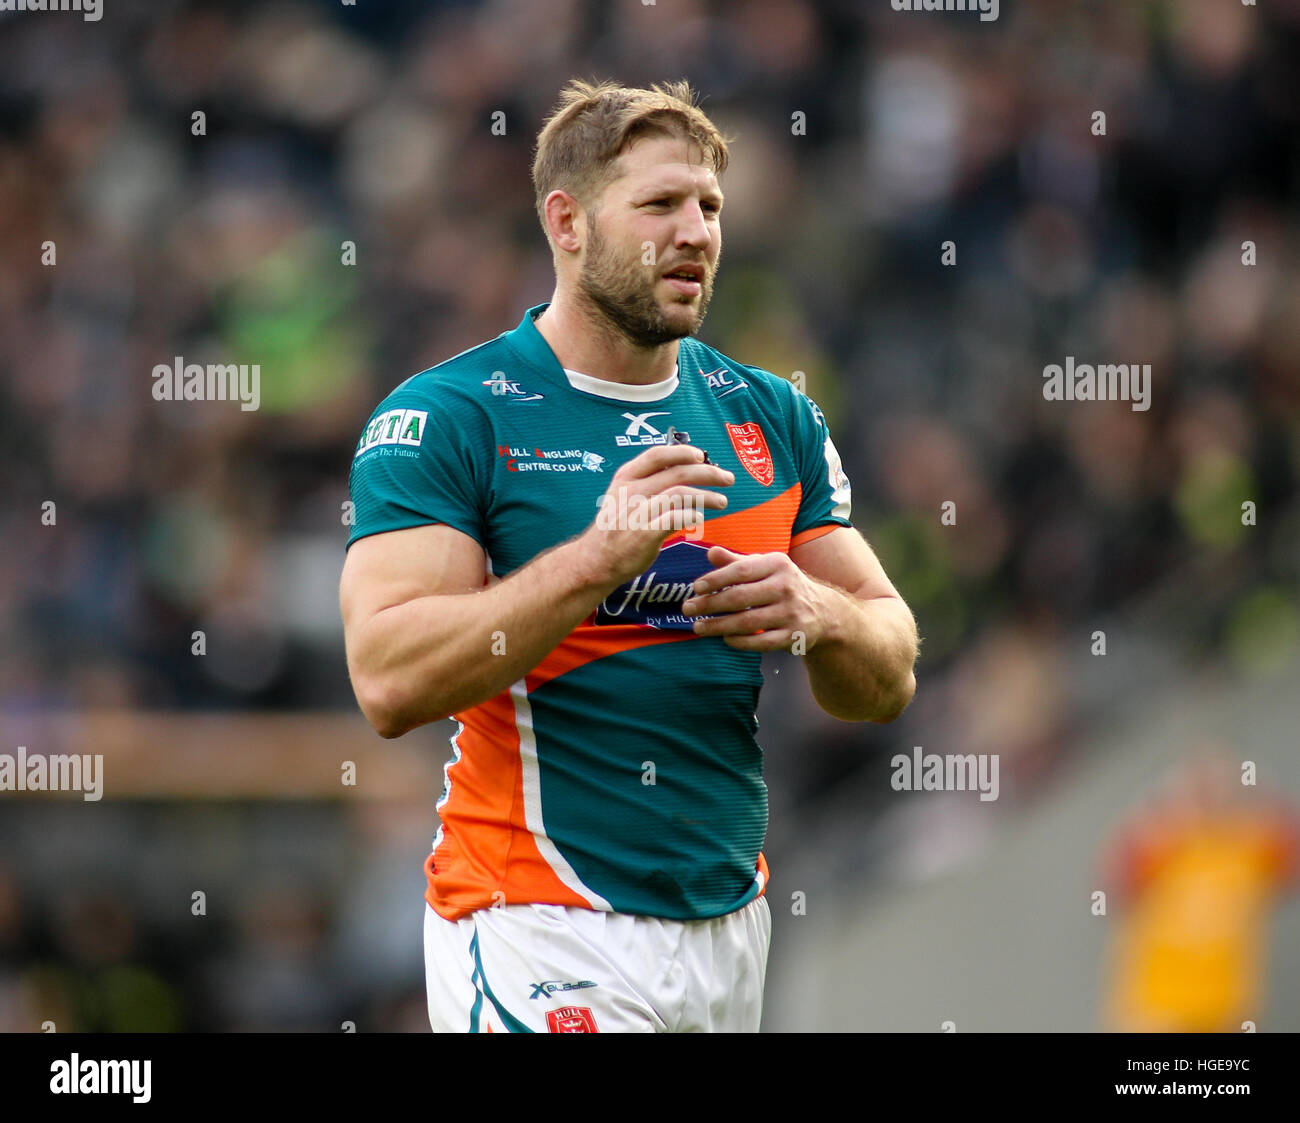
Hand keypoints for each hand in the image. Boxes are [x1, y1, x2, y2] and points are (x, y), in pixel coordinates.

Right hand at [578, 444, 733, 588]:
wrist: (595, 560)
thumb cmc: (616, 528)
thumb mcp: (624, 496)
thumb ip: (650, 483)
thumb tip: (685, 470)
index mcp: (627, 477)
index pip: (657, 455)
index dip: (682, 452)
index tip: (701, 455)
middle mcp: (631, 491)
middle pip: (677, 473)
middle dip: (708, 473)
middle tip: (727, 478)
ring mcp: (636, 512)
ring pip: (680, 494)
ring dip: (706, 496)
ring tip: (722, 501)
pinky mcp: (643, 534)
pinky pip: (674, 519)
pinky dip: (691, 515)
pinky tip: (700, 518)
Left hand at [682, 546, 828, 651]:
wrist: (823, 612)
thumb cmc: (782, 585)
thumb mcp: (765, 567)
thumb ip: (736, 562)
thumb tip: (710, 553)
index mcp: (777, 564)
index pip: (741, 570)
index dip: (716, 579)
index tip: (695, 587)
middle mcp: (786, 587)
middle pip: (741, 597)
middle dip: (710, 604)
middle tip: (687, 609)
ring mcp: (791, 613)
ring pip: (748, 622)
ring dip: (719, 626)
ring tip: (698, 627)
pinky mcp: (793, 636)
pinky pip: (761, 642)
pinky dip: (741, 642)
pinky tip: (725, 639)